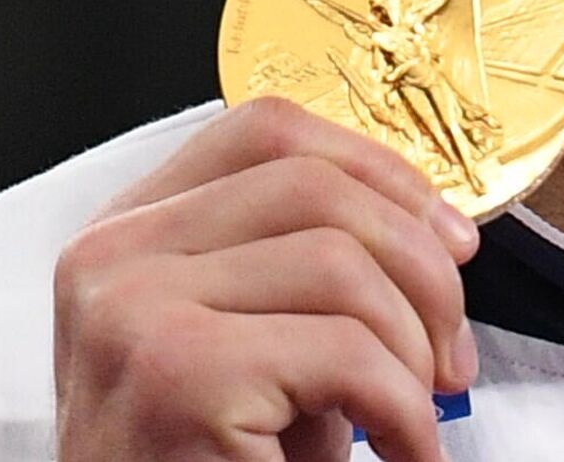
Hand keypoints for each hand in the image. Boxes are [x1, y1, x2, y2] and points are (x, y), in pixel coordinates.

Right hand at [53, 96, 480, 461]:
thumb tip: (439, 227)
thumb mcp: (253, 339)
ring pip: (340, 264)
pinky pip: (347, 353)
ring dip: (413, 348)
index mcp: (128, 230)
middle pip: (314, 185)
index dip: (378, 170)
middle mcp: (111, 256)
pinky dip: (405, 412)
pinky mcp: (174, 374)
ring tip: (416, 414)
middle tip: (452, 351)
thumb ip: (305, 262)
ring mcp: (132, 309)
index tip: (447, 236)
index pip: (267, 132)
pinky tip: (403, 450)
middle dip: (420, 265)